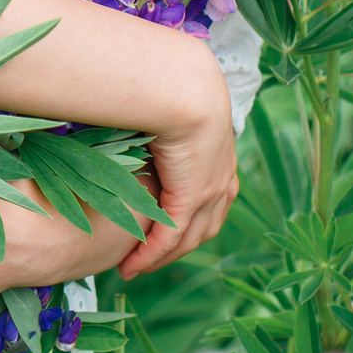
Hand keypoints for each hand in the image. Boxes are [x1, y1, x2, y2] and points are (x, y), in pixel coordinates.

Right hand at [123, 53, 239, 276]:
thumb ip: (153, 119)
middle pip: (204, 226)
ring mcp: (211, 191)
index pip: (209, 198)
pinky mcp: (192, 199)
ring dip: (164, 256)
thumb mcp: (166, 108)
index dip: (189, 217)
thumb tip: (129, 112)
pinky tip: (132, 265)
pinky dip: (151, 255)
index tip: (164, 228)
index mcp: (220, 155)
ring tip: (137, 267)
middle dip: (178, 247)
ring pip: (190, 238)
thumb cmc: (167, 85)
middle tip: (149, 259)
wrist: (182, 85)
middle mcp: (222, 178)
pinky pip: (170, 237)